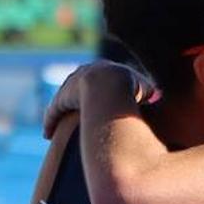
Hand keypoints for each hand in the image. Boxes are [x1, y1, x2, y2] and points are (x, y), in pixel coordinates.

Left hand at [42, 60, 158, 138]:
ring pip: (62, 102)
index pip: (95, 80)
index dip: (94, 93)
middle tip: (72, 117)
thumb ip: (147, 93)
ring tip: (54, 130)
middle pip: (75, 90)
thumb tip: (157, 96)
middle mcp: (84, 73)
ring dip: (58, 115)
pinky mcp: (62, 99)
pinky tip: (47, 134)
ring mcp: (71, 86)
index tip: (92, 106)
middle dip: (72, 101)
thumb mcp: (144, 90)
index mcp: (103, 69)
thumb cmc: (132, 89)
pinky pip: (54, 112)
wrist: (114, 86)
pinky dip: (50, 122)